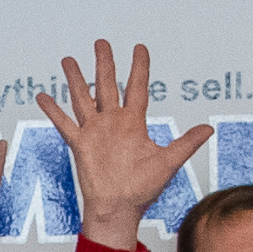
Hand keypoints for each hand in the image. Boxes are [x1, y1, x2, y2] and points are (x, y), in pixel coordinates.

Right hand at [31, 41, 212, 251]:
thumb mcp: (168, 162)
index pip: (136, 87)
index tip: (139, 48)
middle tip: (101, 42)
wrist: (119, 208)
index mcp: (134, 123)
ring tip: (68, 60)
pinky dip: (53, 110)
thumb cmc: (143, 189)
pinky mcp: (80, 144)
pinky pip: (64, 123)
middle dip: (104, 63)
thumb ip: (186, 143)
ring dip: (75, 79)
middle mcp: (113, 122)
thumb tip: (209, 129)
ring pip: (82, 98)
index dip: (139, 67)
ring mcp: (95, 132)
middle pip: (106, 85)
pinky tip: (43, 95)